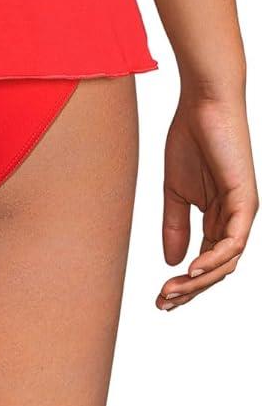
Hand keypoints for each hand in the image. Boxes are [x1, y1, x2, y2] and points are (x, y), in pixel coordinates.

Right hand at [157, 86, 257, 310]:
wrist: (203, 103)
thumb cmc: (191, 138)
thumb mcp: (175, 190)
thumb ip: (175, 225)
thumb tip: (172, 262)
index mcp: (219, 218)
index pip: (205, 262)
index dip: (185, 284)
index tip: (160, 298)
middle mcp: (234, 220)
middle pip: (216, 269)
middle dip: (190, 290)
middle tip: (163, 302)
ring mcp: (243, 212)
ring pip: (227, 262)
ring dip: (199, 281)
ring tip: (172, 291)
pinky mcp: (246, 201)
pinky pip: (234, 240)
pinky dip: (213, 258)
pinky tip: (191, 269)